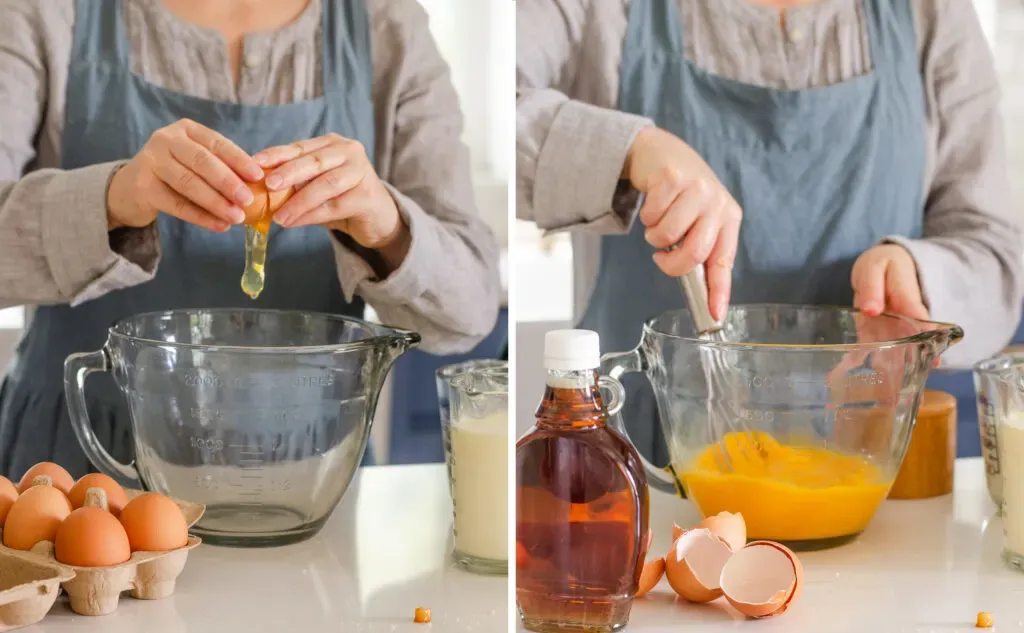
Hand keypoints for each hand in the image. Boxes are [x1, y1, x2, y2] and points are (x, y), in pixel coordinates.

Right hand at [107, 119, 263, 231]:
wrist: (130, 188)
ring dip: (216, 202)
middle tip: (248, 200)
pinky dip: (201, 217)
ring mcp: (151, 161)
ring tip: (237, 217)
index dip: (239, 160)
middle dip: (228, 182)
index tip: (258, 176)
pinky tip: (220, 226)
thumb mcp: (195, 161)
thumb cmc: (175, 173)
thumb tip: (257, 185)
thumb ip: (221, 167)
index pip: (217, 143)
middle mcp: (166, 140)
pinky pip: (177, 204)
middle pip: (202, 161)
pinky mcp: (143, 187)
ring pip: (189, 183)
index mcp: (186, 130)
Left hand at [253, 134, 409, 263]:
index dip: (277, 154)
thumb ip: (294, 183)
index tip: (254, 163)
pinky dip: (312, 215)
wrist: (377, 219)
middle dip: (289, 172)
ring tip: (279, 217)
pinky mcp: (368, 196)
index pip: (300, 146)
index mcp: (332, 144)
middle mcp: (350, 151)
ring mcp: (362, 172)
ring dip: (299, 201)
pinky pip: (335, 206)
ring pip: (326, 184)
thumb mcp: (316, 186)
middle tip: (268, 185)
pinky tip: (294, 223)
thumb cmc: (342, 199)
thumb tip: (258, 191)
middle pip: (314, 161)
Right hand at [623, 127, 740, 320]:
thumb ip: (700, 247)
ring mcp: (696, 189)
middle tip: (662, 257)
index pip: (724, 261)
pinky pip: (651, 216)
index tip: (714, 315)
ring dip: (654, 236)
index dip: (719, 291)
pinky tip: (654, 203)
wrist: (662, 153)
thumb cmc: (682, 193)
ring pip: (667, 235)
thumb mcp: (700, 217)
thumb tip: (699, 292)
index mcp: (728, 218)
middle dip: (671, 263)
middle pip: (694, 252)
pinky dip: (646, 216)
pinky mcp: (673, 178)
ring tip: (659, 222)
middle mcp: (717, 203)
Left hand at [828, 244, 933, 392]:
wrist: (879, 265)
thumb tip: (872, 310)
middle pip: (908, 354)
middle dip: (907, 378)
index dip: (928, 347)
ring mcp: (885, 334)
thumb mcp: (878, 267)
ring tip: (883, 408)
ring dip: (885, 384)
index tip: (932, 365)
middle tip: (905, 403)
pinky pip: (859, 355)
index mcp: (909, 306)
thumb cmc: (883, 264)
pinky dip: (846, 368)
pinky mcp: (868, 337)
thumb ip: (875, 287)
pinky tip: (833, 381)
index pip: (922, 328)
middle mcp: (901, 326)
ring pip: (888, 362)